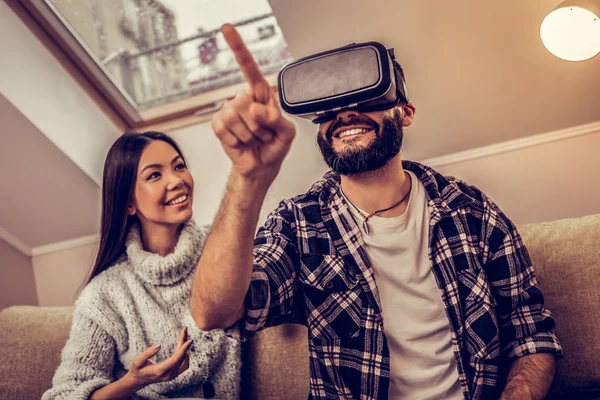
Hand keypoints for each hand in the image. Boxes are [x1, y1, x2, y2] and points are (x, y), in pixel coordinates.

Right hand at [127, 327, 192, 387]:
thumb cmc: (138, 369)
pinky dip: (185, 354)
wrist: (138, 381)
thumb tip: (159, 345)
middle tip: (185, 329)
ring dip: (185, 347)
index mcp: (159, 371)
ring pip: (185, 360)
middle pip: (181, 357)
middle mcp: (168, 374)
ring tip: (183, 335)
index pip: (175, 359)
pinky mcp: (174, 375)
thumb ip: (147, 354)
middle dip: (184, 342)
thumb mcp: (137, 362)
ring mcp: (172, 376)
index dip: (183, 349)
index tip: (190, 340)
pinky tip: (182, 346)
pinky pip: (184, 364)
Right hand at [212, 24, 294, 183]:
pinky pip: (223, 128)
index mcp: (261, 95)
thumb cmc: (275, 146)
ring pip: (234, 116)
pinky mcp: (218, 124)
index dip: (238, 48)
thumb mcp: (286, 134)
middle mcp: (244, 99)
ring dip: (248, 134)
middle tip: (263, 134)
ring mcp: (228, 110)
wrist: (260, 167)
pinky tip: (240, 143)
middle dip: (258, 124)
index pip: (250, 69)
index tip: (226, 29)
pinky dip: (235, 140)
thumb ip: (277, 119)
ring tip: (253, 139)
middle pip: (243, 101)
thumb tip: (254, 108)